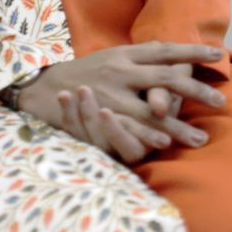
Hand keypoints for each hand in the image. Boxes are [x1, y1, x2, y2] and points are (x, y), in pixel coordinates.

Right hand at [17, 41, 225, 157]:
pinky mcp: (101, 113)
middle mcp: (122, 70)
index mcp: (126, 53)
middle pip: (165, 78)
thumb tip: (170, 52)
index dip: (191, 52)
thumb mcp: (112, 56)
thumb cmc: (85, 72)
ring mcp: (112, 93)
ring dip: (177, 125)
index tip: (217, 54)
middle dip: (194, 90)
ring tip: (200, 138)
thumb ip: (140, 57)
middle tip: (220, 100)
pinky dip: (148, 136)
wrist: (45, 86)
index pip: (165, 51)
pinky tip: (164, 145)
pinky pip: (129, 127)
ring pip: (151, 109)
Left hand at [56, 84, 175, 165]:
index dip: (116, 132)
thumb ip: (163, 96)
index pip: (129, 149)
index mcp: (143, 143)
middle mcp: (121, 147)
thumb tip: (159, 108)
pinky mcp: (88, 131)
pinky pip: (73, 128)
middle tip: (86, 95)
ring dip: (81, 113)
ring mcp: (103, 140)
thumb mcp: (167, 88)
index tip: (104, 111)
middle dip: (91, 120)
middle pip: (103, 145)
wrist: (144, 83)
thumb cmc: (162, 87)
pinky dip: (67, 112)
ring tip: (80, 88)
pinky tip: (64, 95)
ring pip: (87, 137)